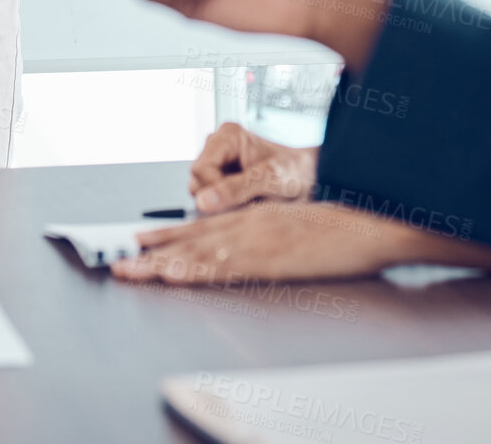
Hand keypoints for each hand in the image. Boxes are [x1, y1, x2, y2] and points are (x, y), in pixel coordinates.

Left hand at [111, 200, 421, 284]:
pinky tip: (172, 275)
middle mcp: (249, 223)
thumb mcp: (299, 223)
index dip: (170, 233)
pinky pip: (222, 268)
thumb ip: (272, 234)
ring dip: (161, 263)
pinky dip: (192, 271)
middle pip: (192, 237)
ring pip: (197, 252)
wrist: (369, 221)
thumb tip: (256, 247)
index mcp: (257, 215)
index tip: (142, 239)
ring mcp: (256, 240)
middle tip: (121, 259)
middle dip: (153, 250)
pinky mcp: (267, 259)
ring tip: (130, 270)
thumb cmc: (343, 225)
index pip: (204, 226)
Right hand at [189, 121, 317, 212]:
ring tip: (252, 203)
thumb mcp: (271, 179)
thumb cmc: (297, 171)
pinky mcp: (222, 181)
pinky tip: (248, 205)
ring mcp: (219, 165)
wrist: (313, 178)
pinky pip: (212, 202)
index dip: (213, 192)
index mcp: (228, 136)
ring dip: (224, 206)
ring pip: (202, 195)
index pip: (200, 170)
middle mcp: (219, 147)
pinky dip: (228, 209)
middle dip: (219, 200)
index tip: (235, 204)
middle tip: (249, 204)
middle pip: (197, 183)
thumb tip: (203, 201)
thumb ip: (237, 189)